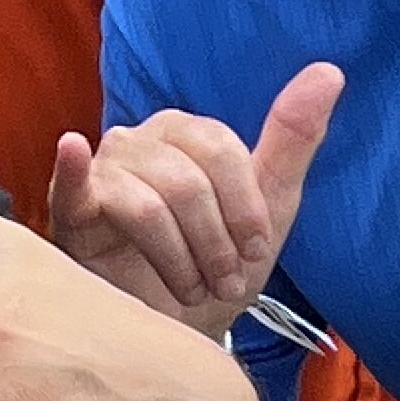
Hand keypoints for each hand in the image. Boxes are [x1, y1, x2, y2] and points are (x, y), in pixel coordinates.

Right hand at [49, 67, 340, 334]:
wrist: (180, 328)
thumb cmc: (220, 262)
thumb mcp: (270, 207)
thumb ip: (293, 139)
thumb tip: (329, 71)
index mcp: (185, 132)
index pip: (220, 150)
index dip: (244, 209)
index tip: (254, 252)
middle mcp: (138, 140)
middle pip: (186, 182)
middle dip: (214, 244)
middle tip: (223, 282)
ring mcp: (100, 172)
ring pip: (148, 207)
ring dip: (180, 263)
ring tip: (190, 288)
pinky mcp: (70, 210)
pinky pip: (71, 185)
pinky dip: (70, 167)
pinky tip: (73, 148)